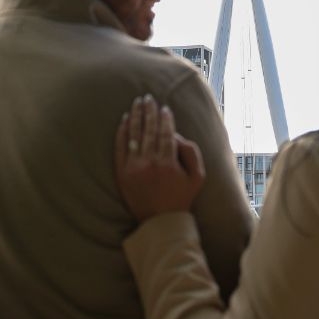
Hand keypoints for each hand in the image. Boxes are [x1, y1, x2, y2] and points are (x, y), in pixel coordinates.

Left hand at [115, 96, 204, 221]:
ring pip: (134, 135)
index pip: (166, 133)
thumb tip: (175, 135)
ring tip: (137, 102)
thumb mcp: (197, 177)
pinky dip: (123, 131)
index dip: (165, 118)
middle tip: (148, 97)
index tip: (165, 107)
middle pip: (149, 130)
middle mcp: (149, 162)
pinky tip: (125, 119)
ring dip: (136, 116)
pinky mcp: (122, 172)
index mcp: (168, 162)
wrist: (159, 221)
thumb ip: (191, 152)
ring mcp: (133, 167)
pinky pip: (120, 146)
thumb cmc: (181, 198)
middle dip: (149, 111)